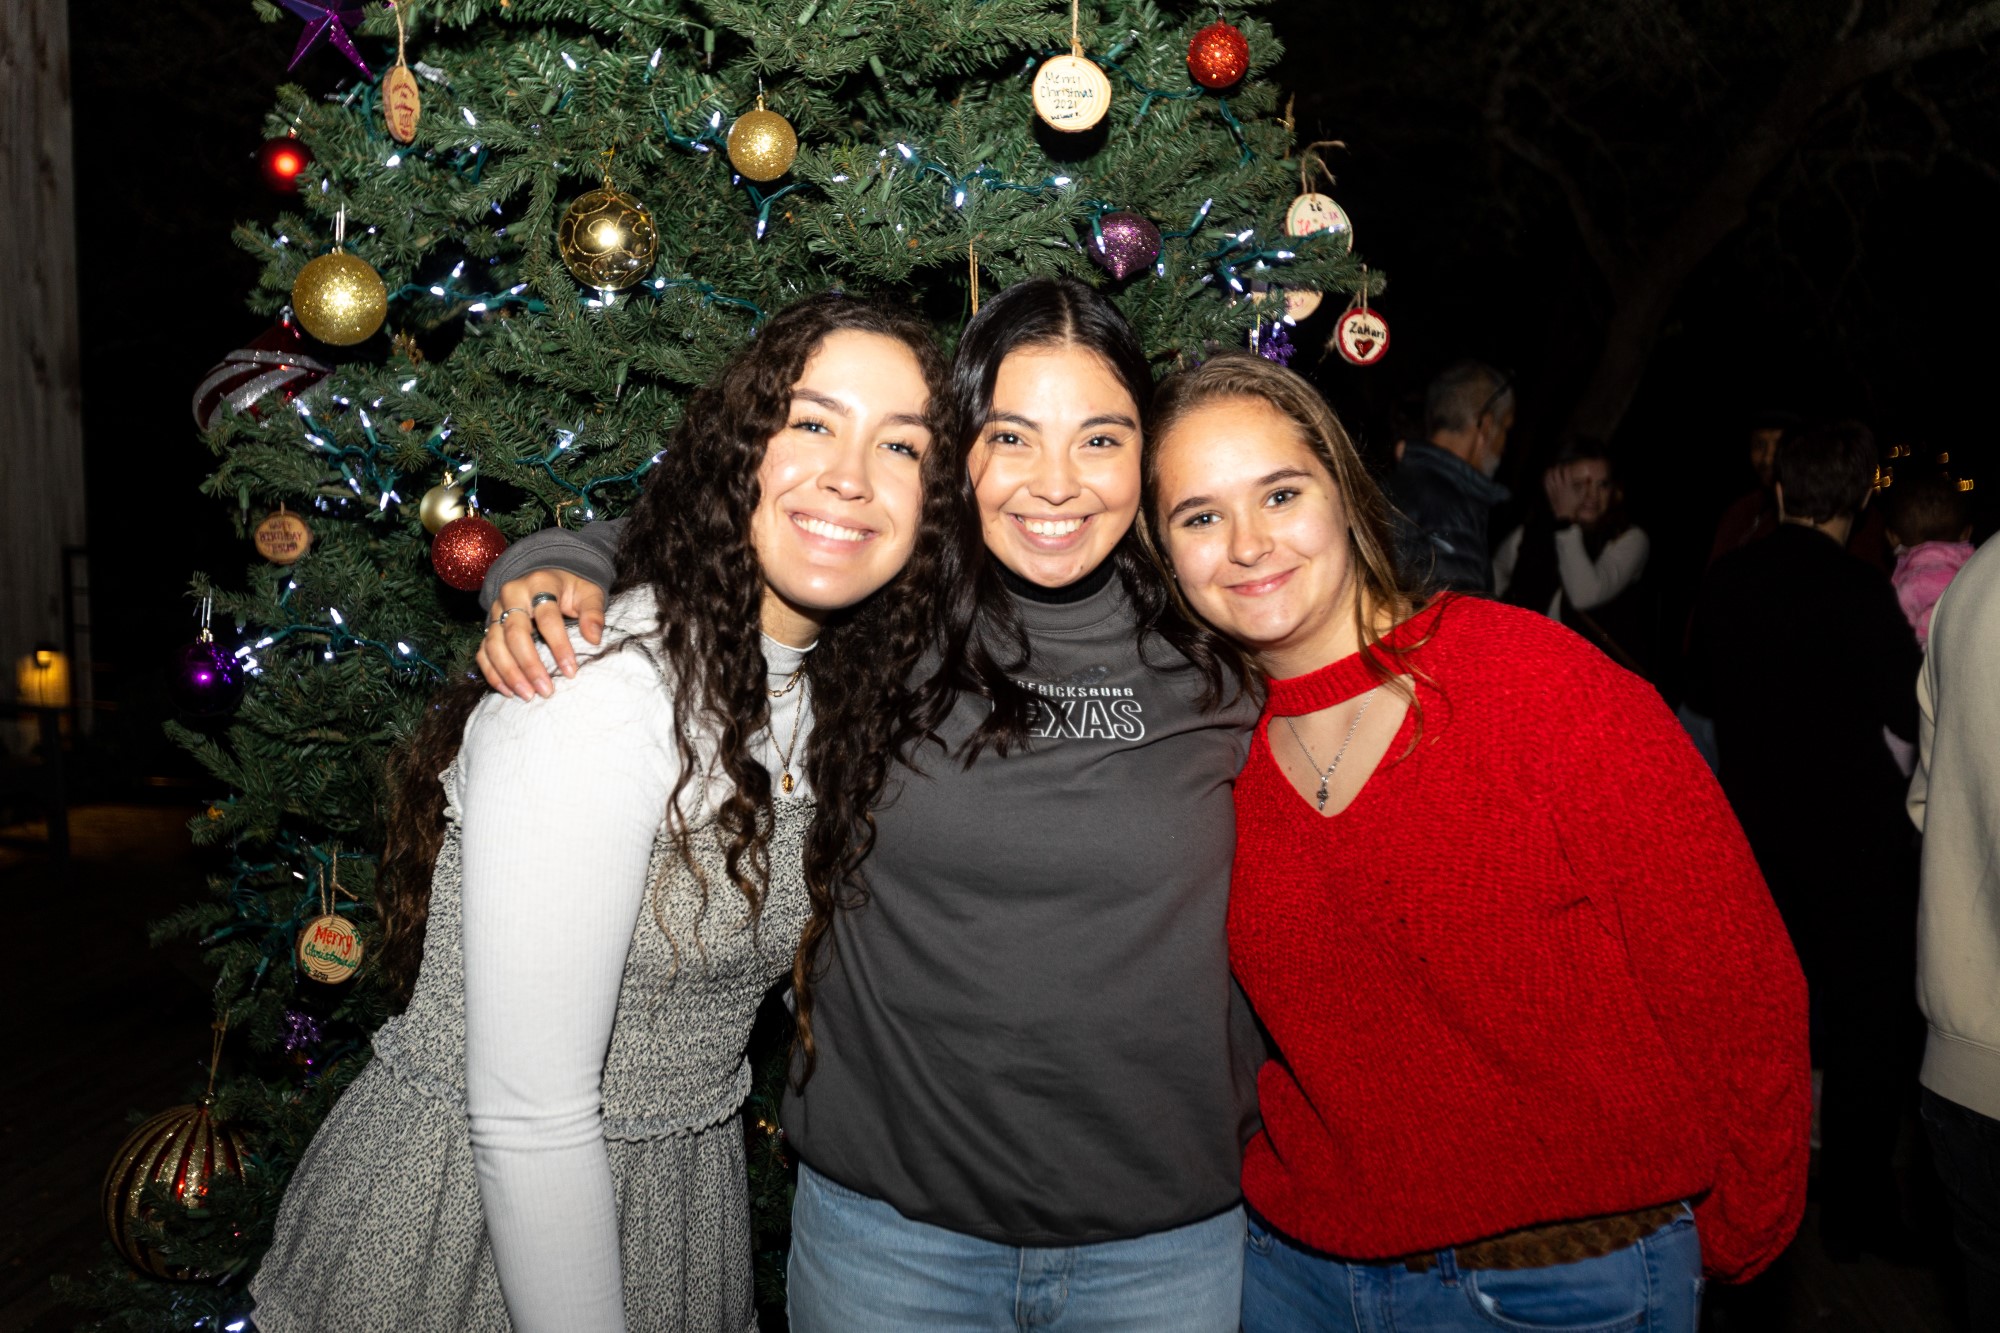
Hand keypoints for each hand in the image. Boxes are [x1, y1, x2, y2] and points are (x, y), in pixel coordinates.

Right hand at [476, 571, 607, 698]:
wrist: (546, 576)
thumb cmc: (571, 588)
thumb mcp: (588, 593)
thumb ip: (593, 613)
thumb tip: (594, 639)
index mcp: (539, 584)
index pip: (547, 617)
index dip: (559, 645)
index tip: (571, 672)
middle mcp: (512, 596)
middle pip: (515, 633)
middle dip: (530, 665)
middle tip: (546, 691)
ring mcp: (496, 611)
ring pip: (494, 644)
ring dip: (509, 673)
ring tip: (527, 695)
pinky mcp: (489, 626)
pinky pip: (483, 652)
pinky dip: (493, 673)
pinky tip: (508, 691)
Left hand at [1543, 463, 1583, 522]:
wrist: (1565, 514)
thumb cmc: (1574, 505)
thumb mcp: (1582, 495)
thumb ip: (1586, 485)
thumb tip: (1589, 477)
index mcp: (1568, 485)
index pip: (1566, 472)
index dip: (1567, 467)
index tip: (1568, 465)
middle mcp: (1560, 486)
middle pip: (1556, 472)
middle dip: (1558, 467)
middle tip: (1559, 465)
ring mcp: (1554, 490)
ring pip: (1550, 477)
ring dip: (1550, 472)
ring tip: (1552, 469)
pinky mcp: (1550, 493)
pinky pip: (1546, 484)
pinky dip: (1546, 478)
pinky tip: (1547, 476)